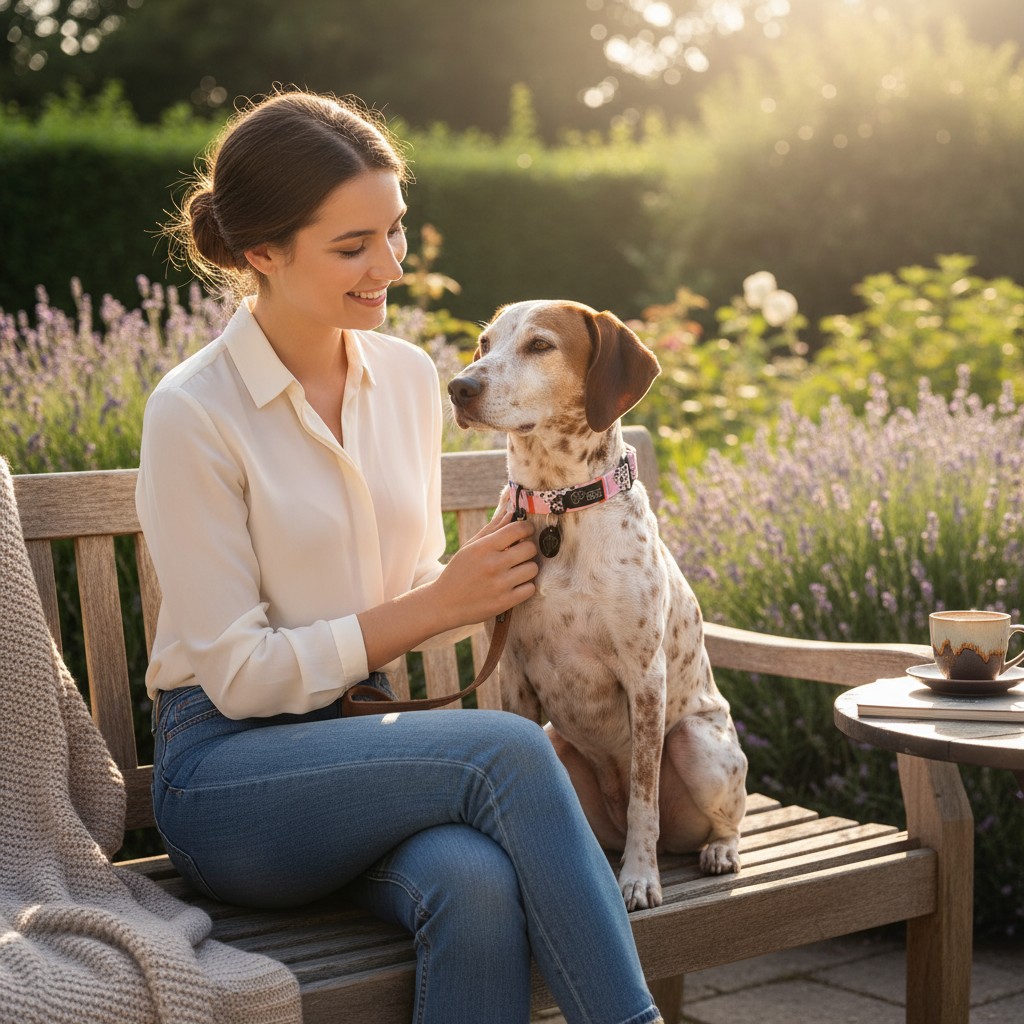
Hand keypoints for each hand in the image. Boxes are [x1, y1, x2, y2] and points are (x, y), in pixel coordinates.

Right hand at [433, 509, 537, 625]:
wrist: (445, 604)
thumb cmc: (458, 572)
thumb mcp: (470, 547)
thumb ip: (492, 529)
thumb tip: (511, 512)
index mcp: (483, 548)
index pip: (517, 529)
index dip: (527, 528)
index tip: (526, 531)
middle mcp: (492, 565)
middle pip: (530, 549)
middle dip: (528, 548)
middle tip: (521, 552)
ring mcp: (499, 585)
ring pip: (533, 569)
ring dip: (528, 568)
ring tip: (517, 570)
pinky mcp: (504, 602)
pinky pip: (530, 589)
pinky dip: (526, 586)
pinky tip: (515, 585)